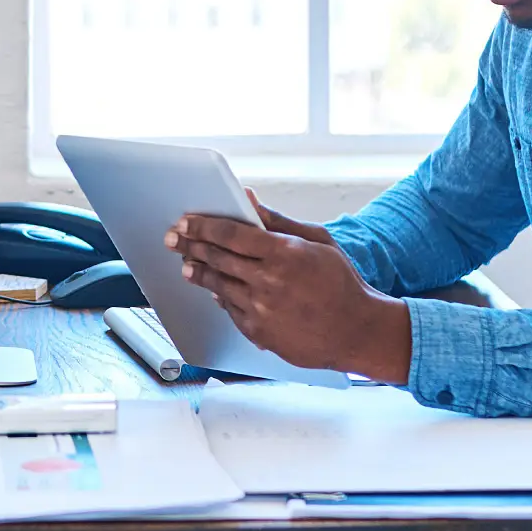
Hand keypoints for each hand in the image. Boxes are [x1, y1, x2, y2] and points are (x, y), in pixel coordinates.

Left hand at [166, 191, 411, 381]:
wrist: (358, 332)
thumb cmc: (341, 283)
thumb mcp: (317, 242)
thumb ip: (277, 221)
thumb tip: (248, 198)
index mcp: (284, 254)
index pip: (230, 234)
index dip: (202, 226)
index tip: (185, 222)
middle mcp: (268, 282)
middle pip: (216, 258)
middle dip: (190, 245)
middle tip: (173, 238)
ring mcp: (261, 309)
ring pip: (217, 285)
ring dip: (198, 272)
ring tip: (187, 263)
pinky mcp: (258, 332)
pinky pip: (230, 309)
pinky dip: (221, 296)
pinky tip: (215, 289)